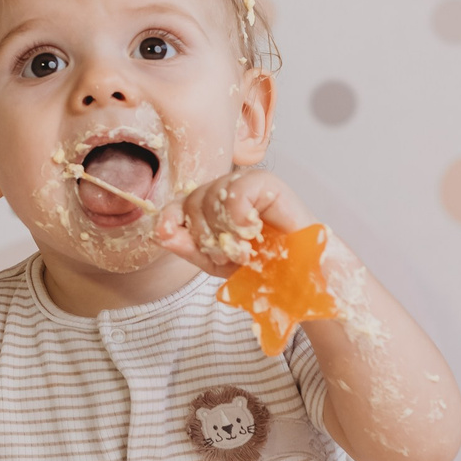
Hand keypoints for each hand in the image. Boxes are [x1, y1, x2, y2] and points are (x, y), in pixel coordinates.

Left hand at [155, 168, 315, 276]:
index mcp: (213, 208)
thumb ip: (188, 246)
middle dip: (203, 236)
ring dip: (222, 233)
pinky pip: (235, 192)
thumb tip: (159, 232)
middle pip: (192, 200)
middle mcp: (227, 191)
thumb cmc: (265, 268)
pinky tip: (253, 231)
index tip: (165, 234)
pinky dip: (239, 217)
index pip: (180, 203)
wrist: (301, 277)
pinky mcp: (266, 183)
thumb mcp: (217, 263)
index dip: (170, 217)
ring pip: (211, 196)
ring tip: (243, 252)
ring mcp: (246, 184)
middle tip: (225, 257)